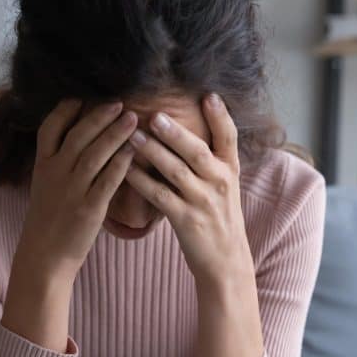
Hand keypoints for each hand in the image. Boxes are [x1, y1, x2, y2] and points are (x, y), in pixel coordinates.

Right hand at [16, 97, 138, 280]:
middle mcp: (55, 173)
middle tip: (119, 101)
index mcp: (42, 165)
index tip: (85, 94)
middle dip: (99, 115)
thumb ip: (58, 159)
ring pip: (94, 154)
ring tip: (133, 117)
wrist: (44, 255)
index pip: (50, 128)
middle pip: (77, 136)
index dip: (67, 108)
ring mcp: (72, 190)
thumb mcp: (44, 184)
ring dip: (115, 133)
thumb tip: (78, 134)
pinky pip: (107, 181)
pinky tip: (134, 149)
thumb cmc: (49, 218)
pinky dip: (121, 163)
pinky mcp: (88, 208)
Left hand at [123, 92, 251, 285]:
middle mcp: (220, 182)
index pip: (229, 138)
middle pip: (197, 152)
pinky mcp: (187, 221)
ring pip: (176, 172)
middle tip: (154, 114)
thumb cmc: (219, 218)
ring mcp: (204, 202)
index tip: (208, 95)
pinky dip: (142, 182)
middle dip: (175, 133)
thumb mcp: (223, 186)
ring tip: (132, 135)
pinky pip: (161, 197)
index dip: (220, 116)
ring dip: (153, 152)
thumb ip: (209, 160)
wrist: (226, 261)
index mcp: (230, 170)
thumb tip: (184, 128)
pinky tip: (126, 170)